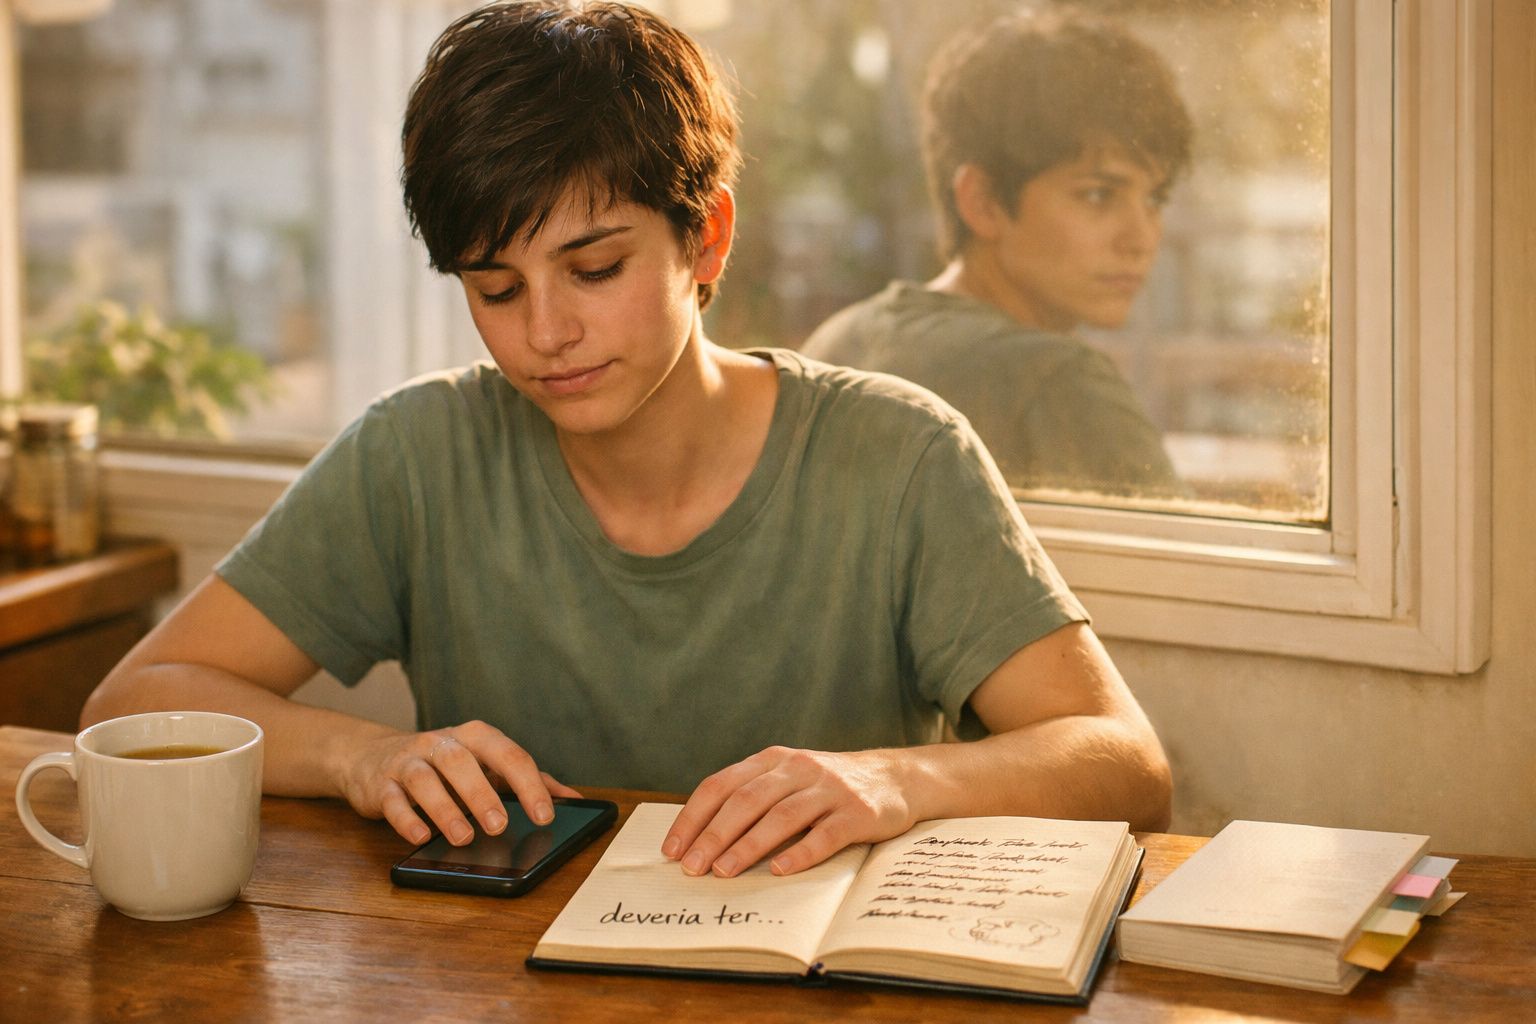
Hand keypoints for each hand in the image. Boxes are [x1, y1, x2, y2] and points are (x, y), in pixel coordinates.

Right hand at [337, 720, 581, 845]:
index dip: (528, 785)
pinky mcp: (381, 784)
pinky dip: (407, 818)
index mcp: (475, 737)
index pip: (508, 754)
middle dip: (482, 794)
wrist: (374, 757)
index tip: (545, 815)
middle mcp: (441, 743)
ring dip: (445, 809)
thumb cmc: (445, 765)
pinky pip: (392, 800)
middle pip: (463, 763)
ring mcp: (408, 761)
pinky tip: (420, 838)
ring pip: (425, 779)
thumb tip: (573, 798)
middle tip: (501, 826)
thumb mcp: (486, 765)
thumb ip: (528, 780)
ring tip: (463, 837)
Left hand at [662, 746, 918, 877]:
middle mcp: (798, 769)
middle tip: (692, 867)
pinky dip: (800, 852)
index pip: (721, 784)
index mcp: (773, 759)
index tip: (673, 849)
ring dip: (748, 845)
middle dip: (714, 834)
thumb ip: (751, 797)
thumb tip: (699, 839)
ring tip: (724, 872)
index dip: (693, 816)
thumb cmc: (827, 787)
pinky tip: (779, 870)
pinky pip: (825, 834)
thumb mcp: (788, 779)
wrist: (895, 778)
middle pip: (746, 800)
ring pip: (781, 816)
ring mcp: (829, 789)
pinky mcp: (857, 812)